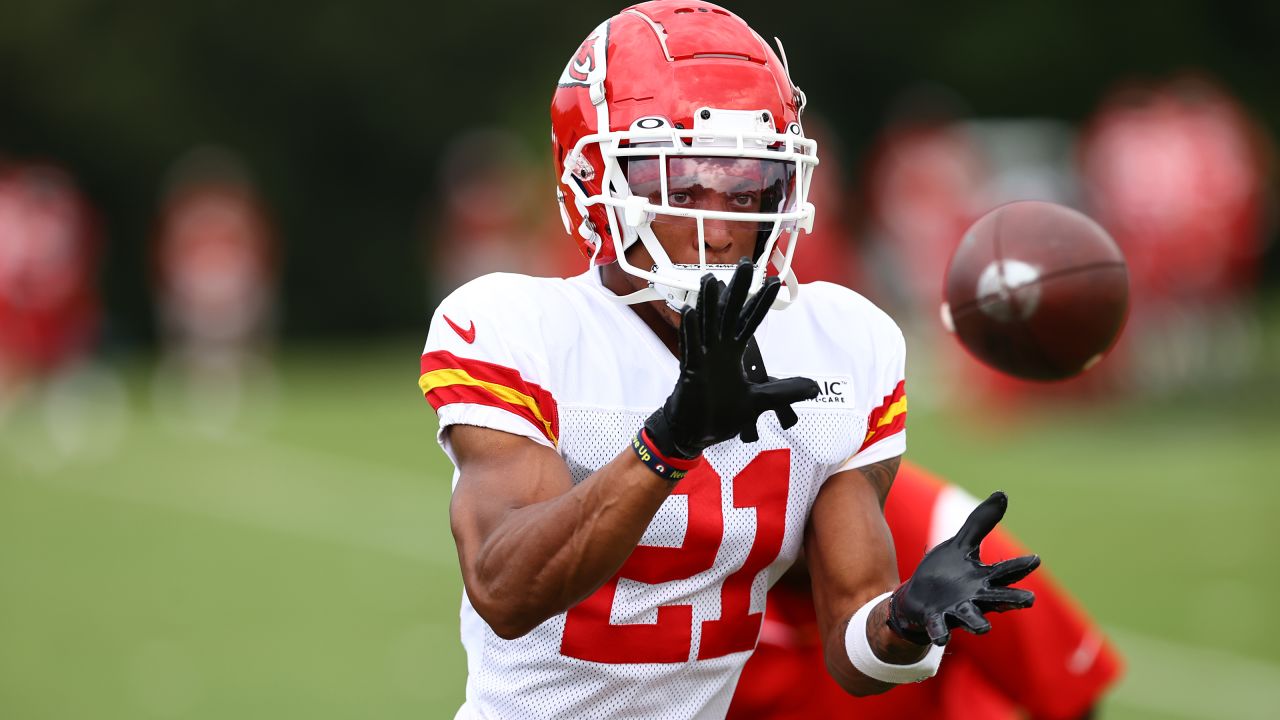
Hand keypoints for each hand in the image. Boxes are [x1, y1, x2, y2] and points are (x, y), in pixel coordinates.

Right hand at [644, 259, 819, 458]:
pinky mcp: (691, 372)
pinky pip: (690, 348)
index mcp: (733, 354)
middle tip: (745, 265)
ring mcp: (703, 359)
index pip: (749, 322)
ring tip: (711, 279)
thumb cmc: (720, 414)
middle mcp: (718, 351)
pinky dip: (690, 330)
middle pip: (729, 314)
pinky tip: (689, 312)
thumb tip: (814, 388)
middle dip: (738, 290)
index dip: (761, 303)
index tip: (773, 282)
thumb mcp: (761, 401)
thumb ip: (785, 391)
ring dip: (709, 303)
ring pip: (707, 324)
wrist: (695, 433)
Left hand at [887, 491, 1039, 645]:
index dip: (1019, 566)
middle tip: (1029, 600)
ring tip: (984, 628)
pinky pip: (939, 627)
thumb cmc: (945, 573)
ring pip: (971, 618)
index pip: (1005, 571)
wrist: (916, 598)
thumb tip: (1002, 494)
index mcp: (983, 579)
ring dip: (977, 622)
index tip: (1035, 559)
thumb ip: (980, 524)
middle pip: (997, 599)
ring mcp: (956, 610)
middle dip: (1012, 599)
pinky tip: (941, 637)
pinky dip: (940, 631)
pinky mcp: (935, 619)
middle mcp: (975, 597)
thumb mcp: (961, 545)